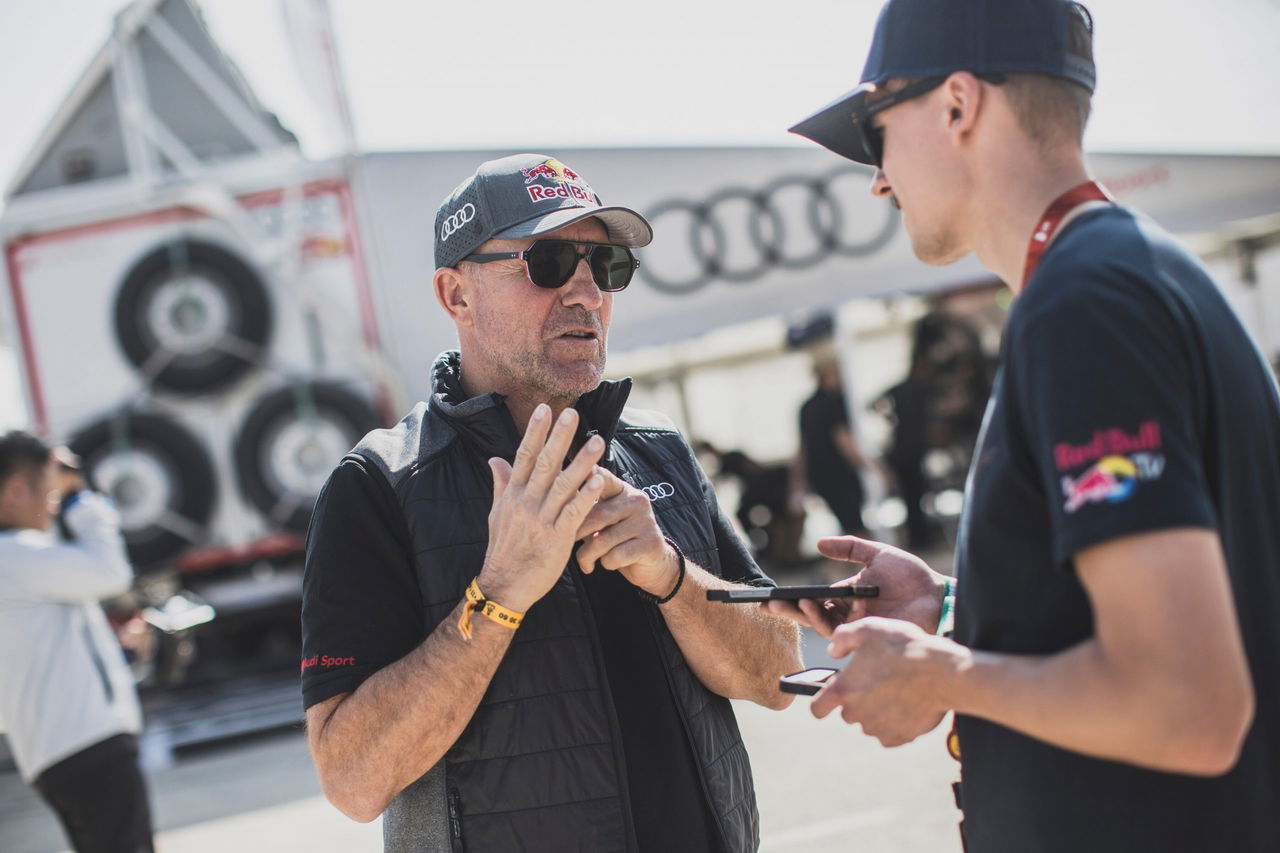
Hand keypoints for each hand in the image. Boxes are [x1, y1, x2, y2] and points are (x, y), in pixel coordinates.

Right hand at [480, 405, 605, 611]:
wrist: (503, 586)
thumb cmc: (503, 549)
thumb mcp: (496, 514)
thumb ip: (500, 484)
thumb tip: (494, 459)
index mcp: (512, 495)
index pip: (523, 456)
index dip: (535, 432)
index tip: (544, 410)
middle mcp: (526, 503)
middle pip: (544, 464)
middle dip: (559, 438)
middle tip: (571, 413)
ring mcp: (541, 520)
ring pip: (563, 485)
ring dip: (581, 462)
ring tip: (598, 442)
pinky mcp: (556, 539)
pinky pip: (573, 514)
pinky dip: (585, 497)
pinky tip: (597, 481)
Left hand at [574, 469, 678, 597]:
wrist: (652, 564)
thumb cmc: (618, 538)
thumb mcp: (604, 518)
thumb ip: (586, 506)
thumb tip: (553, 495)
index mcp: (622, 490)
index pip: (601, 477)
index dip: (585, 477)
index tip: (567, 476)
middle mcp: (636, 500)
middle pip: (595, 516)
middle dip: (576, 534)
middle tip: (566, 544)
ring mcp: (645, 521)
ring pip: (602, 540)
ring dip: (587, 556)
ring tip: (585, 562)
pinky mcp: (650, 543)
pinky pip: (614, 556)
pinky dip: (605, 564)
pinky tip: (605, 564)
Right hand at [763, 536, 946, 635]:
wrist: (936, 594)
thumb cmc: (911, 576)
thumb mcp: (877, 554)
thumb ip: (849, 548)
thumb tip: (818, 544)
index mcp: (848, 595)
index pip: (815, 598)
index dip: (793, 598)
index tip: (771, 597)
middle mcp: (849, 613)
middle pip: (812, 613)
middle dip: (789, 610)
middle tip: (768, 605)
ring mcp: (857, 626)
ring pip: (822, 624)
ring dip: (806, 612)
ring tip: (796, 600)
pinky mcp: (866, 636)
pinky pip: (839, 632)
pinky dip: (824, 619)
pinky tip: (818, 606)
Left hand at [810, 616, 962, 746]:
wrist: (942, 672)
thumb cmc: (903, 647)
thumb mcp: (867, 629)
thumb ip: (842, 638)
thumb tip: (833, 651)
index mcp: (843, 690)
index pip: (817, 708)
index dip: (822, 701)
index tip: (832, 695)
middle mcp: (857, 714)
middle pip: (848, 713)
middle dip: (857, 700)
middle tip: (877, 681)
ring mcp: (879, 728)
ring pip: (870, 723)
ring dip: (877, 711)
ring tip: (896, 689)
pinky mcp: (900, 737)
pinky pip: (890, 734)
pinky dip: (896, 723)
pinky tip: (907, 705)